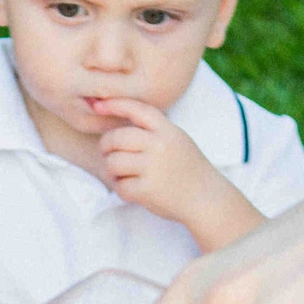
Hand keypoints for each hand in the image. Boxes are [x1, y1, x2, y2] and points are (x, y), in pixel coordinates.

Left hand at [89, 97, 261, 251]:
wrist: (206, 198)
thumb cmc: (187, 169)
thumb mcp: (177, 140)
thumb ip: (153, 130)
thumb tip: (116, 121)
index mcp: (167, 130)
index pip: (136, 109)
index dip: (114, 104)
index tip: (97, 104)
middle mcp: (159, 145)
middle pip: (116, 138)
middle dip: (106, 147)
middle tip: (108, 155)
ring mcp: (153, 167)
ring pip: (112, 162)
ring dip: (111, 171)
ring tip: (121, 175)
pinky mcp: (147, 190)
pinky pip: (119, 186)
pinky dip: (121, 189)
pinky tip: (131, 189)